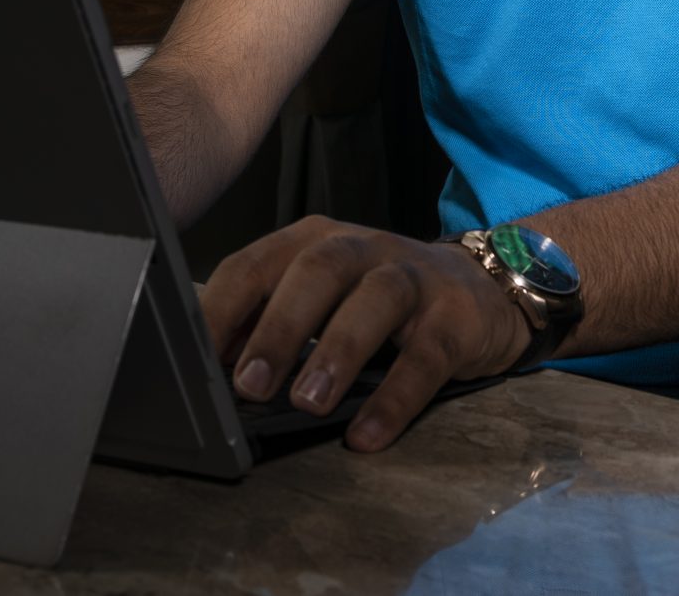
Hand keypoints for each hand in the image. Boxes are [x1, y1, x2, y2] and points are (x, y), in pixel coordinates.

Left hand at [200, 216, 533, 451]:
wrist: (485, 287)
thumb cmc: (379, 300)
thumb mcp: (322, 297)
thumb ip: (270, 320)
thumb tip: (209, 370)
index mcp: (313, 241)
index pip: (255, 264)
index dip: (222, 311)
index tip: (193, 361)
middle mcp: (361, 248)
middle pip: (315, 271)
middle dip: (278, 327)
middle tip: (249, 385)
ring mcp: (413, 278)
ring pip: (374, 299)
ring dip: (337, 350)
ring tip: (308, 404)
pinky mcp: (456, 318)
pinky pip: (426, 357)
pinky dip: (395, 398)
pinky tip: (368, 435)